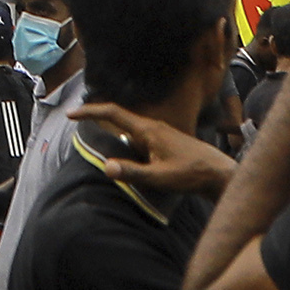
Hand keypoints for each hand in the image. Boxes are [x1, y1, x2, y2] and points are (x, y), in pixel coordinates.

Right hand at [72, 103, 236, 197]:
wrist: (218, 173)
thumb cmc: (190, 174)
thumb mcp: (159, 177)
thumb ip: (132, 172)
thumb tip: (105, 166)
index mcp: (148, 130)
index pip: (113, 113)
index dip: (89, 111)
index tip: (70, 114)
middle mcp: (153, 126)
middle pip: (118, 117)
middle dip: (97, 117)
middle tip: (76, 121)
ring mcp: (160, 133)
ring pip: (129, 129)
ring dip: (113, 133)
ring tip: (99, 142)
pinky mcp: (165, 141)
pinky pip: (139, 138)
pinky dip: (126, 143)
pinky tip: (127, 156)